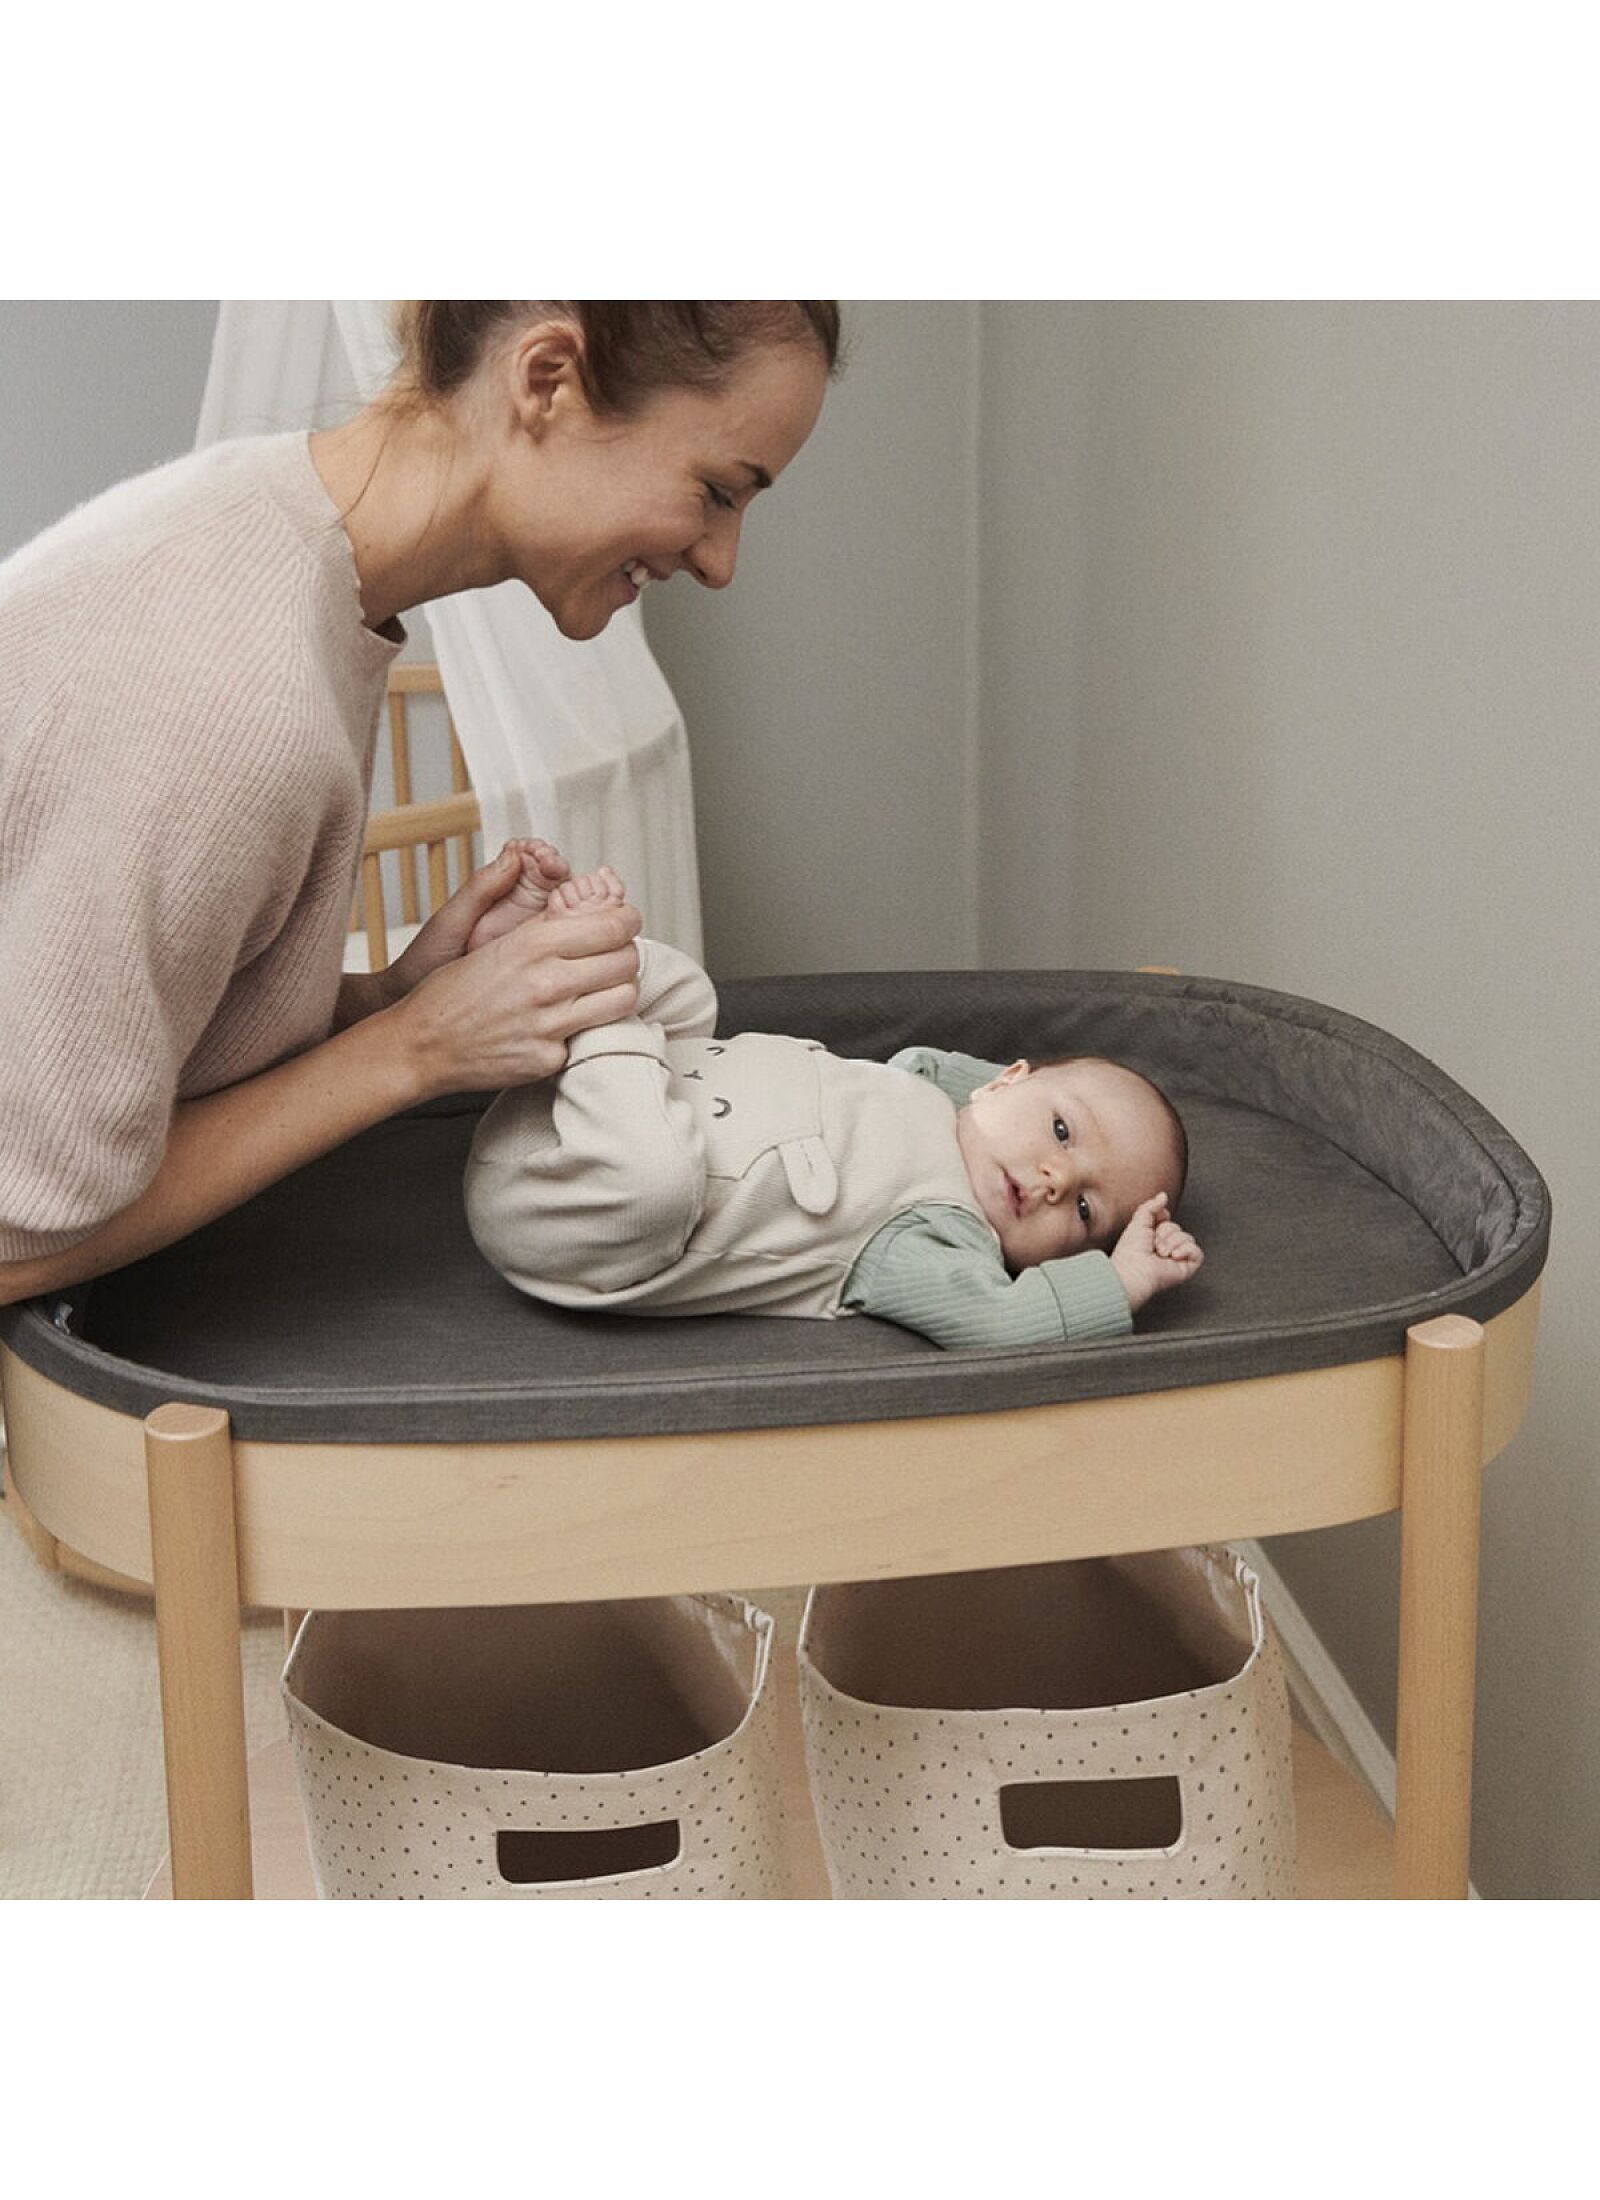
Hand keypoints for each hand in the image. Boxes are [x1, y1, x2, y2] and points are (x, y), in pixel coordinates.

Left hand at [381, 841, 565, 1001]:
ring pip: (569, 911)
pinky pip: (567, 943)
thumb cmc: (426, 963)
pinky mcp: (543, 962)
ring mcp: (534, 937)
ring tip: (569, 895)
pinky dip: (577, 932)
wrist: (421, 1007)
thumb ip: (480, 888)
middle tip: (556, 869)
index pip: (531, 864)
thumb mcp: (451, 921)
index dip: (541, 854)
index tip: (542, 857)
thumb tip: (512, 854)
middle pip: (557, 883)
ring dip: (576, 898)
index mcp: (499, 895)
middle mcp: (520, 913)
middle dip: (561, 870)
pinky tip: (576, 929)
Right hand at [386, 897, 641, 1099]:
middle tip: (614, 957)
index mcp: (533, 945)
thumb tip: (590, 909)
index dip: (627, 921)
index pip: (613, 926)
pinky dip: (579, 1031)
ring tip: (599, 989)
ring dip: (617, 991)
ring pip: (622, 1000)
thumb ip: (546, 928)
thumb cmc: (453, 993)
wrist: (421, 1044)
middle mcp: (546, 983)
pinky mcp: (548, 1058)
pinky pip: (588, 1038)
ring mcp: (549, 1024)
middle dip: (626, 955)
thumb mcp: (497, 943)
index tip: (625, 923)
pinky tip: (559, 1025)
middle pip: (626, 961)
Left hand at [1109, 1193, 1203, 1313]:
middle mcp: (1167, 1247)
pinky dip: (1185, 1250)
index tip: (1150, 1229)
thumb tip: (1163, 1196)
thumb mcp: (1138, 1221)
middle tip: (1153, 1245)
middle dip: (1164, 1233)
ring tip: (1161, 1253)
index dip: (1160, 1221)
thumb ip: (1151, 1206)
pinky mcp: (1187, 1267)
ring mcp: (1177, 1257)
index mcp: (1155, 1237)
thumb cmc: (1131, 1251)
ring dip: (1171, 1242)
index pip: (1167, 1219)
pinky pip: (1197, 1250)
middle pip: (1176, 1227)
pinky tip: (1173, 1256)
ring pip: (1187, 1237)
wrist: (1133, 1270)